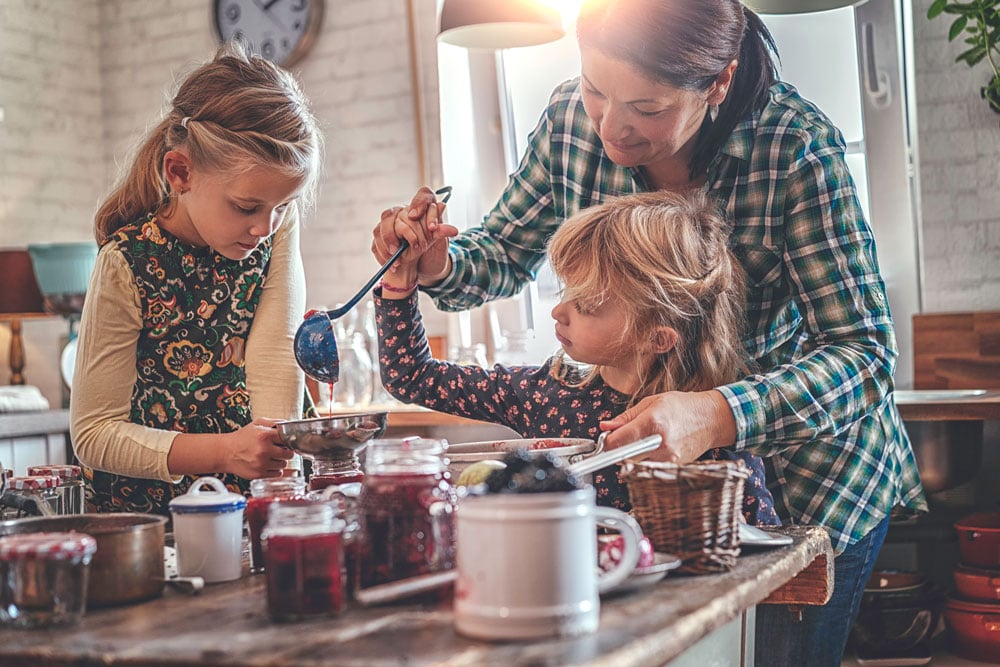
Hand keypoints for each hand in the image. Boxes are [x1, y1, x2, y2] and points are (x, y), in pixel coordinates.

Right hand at [224, 418, 293, 479]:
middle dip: (285, 452)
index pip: (288, 439)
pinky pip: (277, 473)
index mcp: (265, 435)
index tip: (284, 442)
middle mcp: (264, 450)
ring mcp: (261, 463)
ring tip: (270, 457)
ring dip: (279, 461)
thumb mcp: (257, 424)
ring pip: (284, 464)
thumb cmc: (241, 438)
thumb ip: (274, 422)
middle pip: (289, 454)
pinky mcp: (259, 474)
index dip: (287, 440)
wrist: (225, 453)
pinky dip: (274, 470)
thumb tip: (288, 425)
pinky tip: (267, 464)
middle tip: (278, 450)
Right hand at [372, 187, 457, 284]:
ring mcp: (390, 224)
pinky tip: (393, 262)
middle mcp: (405, 213)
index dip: (420, 203)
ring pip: (384, 224)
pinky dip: (383, 252)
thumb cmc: (431, 252)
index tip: (416, 216)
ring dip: (390, 239)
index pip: (424, 195)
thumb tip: (453, 229)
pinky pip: (376, 240)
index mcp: (424, 210)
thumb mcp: (439, 244)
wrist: (421, 268)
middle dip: (406, 231)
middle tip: (416, 246)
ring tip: (397, 253)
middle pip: (398, 212)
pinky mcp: (380, 237)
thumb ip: (441, 234)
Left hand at [599, 390, 736, 462]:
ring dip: (630, 455)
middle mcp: (660, 443)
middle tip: (621, 438)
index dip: (606, 442)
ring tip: (640, 441)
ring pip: (634, 464)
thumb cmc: (682, 407)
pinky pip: (648, 467)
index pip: (617, 443)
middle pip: (622, 457)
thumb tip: (604, 427)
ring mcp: (667, 458)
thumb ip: (625, 418)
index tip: (606, 437)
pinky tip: (652, 447)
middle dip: (617, 449)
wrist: (711, 419)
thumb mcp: (650, 403)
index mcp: (652, 423)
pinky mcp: (672, 466)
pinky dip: (644, 459)